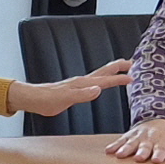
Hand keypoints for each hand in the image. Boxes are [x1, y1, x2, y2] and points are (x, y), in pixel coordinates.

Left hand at [12, 58, 134, 118]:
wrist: (32, 98)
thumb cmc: (46, 100)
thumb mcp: (65, 99)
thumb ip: (82, 94)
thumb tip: (98, 89)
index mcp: (82, 84)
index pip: (105, 79)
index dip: (119, 79)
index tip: (132, 77)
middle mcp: (82, 81)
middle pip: (104, 71)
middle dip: (119, 67)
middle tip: (132, 63)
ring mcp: (78, 84)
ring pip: (99, 75)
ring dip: (112, 72)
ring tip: (122, 69)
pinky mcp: (74, 89)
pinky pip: (93, 82)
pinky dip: (102, 79)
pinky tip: (101, 83)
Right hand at [108, 118, 164, 162]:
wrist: (156, 119)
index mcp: (162, 139)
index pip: (161, 147)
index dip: (159, 153)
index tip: (157, 160)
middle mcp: (148, 138)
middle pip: (145, 146)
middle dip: (141, 152)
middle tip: (138, 158)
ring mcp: (137, 137)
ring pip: (131, 143)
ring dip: (125, 149)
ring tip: (120, 155)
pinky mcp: (128, 136)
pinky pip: (120, 140)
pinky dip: (114, 145)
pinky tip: (108, 151)